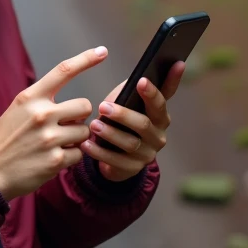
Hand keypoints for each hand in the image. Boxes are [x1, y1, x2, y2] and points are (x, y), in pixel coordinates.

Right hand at [0, 47, 107, 200]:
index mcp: (30, 97)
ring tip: (55, 144)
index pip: (63, 71)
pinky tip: (53, 158)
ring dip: (75, 138)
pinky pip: (79, 153)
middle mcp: (41, 114)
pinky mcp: (55, 161)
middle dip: (79, 116)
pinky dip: (71, 157)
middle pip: (84, 105)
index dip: (86, 59)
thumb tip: (78, 105)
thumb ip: (43, 101)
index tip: (102, 51)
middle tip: (63, 125)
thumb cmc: (6, 139)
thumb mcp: (18, 109)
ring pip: (84, 131)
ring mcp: (49, 138)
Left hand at [82, 60, 185, 181]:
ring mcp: (148, 153)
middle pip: (144, 124)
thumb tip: (133, 78)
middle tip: (103, 106)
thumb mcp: (127, 102)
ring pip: (130, 144)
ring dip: (111, 134)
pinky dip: (100, 152)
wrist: (117, 154)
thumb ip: (131, 91)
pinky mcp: (134, 168)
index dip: (153, 91)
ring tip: (94, 126)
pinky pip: (117, 161)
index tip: (142, 79)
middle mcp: (158, 135)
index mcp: (159, 115)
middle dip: (123, 115)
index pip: (161, 101)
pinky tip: (86, 144)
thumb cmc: (121, 120)